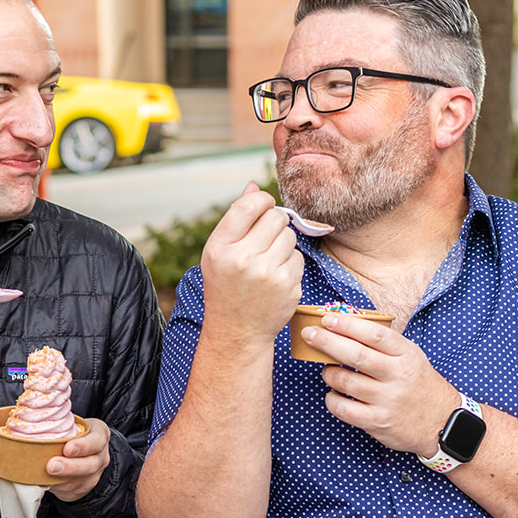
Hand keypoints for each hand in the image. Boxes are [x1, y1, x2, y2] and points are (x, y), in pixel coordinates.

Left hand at [45, 417, 110, 500]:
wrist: (83, 451)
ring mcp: (94, 474)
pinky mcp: (84, 487)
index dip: (83, 446)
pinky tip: (48, 484)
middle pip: (90, 464)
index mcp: (99, 435)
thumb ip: (58, 424)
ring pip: (82, 480)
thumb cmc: (73, 434)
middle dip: (71, 466)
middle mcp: (100, 455)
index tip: (67, 448)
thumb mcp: (72, 424)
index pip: (96, 440)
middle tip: (52, 466)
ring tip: (47, 477)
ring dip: (63, 480)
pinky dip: (60, 488)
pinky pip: (73, 490)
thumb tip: (25, 419)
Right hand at [201, 183, 303, 348]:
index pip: (250, 204)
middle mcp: (243, 259)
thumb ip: (236, 219)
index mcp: (221, 247)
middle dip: (274, 223)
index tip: (263, 208)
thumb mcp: (219, 253)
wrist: (237, 331)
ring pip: (290, 236)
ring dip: (283, 244)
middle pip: (276, 217)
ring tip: (268, 261)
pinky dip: (290, 264)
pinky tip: (276, 277)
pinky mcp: (288, 286)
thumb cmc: (226, 286)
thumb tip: (253, 186)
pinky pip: (298, 258)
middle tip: (265, 239)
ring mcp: (268, 274)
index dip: (262, 200)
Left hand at [303, 314, 458, 453]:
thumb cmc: (420, 385)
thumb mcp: (412, 357)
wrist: (442, 422)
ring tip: (327, 370)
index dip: (348, 325)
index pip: (375, 334)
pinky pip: (343, 409)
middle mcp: (397, 376)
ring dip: (329, 373)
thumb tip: (347, 327)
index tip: (328, 319)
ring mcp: (387, 400)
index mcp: (406, 355)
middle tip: (309, 334)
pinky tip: (334, 394)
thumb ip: (385, 345)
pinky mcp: (377, 422)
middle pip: (356, 355)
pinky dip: (332, 399)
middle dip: (327, 342)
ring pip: (345, 381)